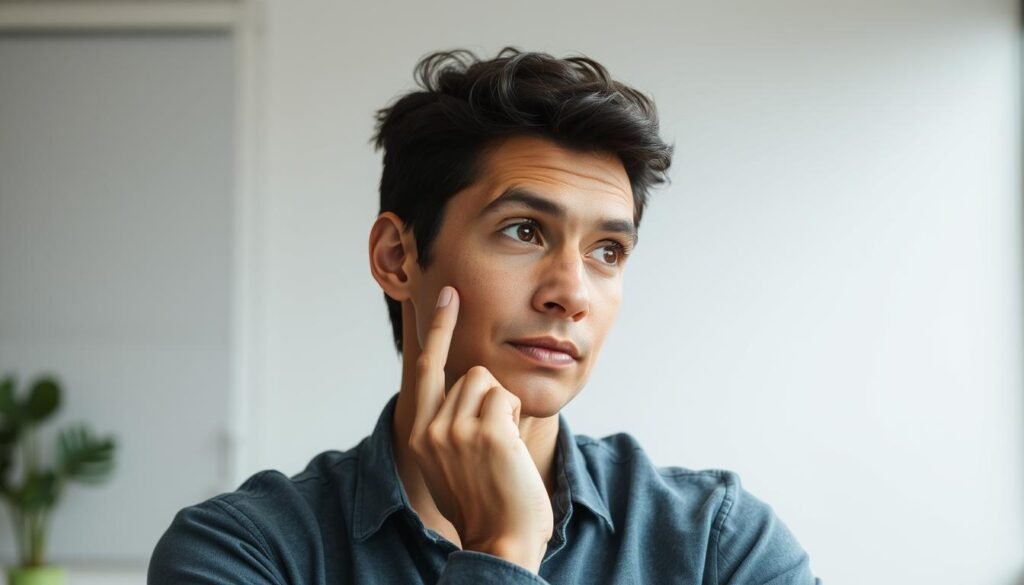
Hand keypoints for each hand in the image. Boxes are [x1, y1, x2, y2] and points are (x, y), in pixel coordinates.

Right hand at [407, 285, 553, 572]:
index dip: (434, 328)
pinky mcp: (485, 431)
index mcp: (417, 434)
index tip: (443, 294)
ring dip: (503, 409)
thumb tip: (462, 389)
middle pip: (470, 374)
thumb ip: (447, 426)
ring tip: (501, 451)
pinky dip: (515, 418)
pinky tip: (510, 451)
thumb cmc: (486, 502)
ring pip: (490, 382)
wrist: (501, 540)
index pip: (424, 367)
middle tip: (496, 442)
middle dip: (492, 398)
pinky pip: (506, 397)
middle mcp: (429, 428)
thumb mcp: (450, 462)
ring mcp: (455, 429)